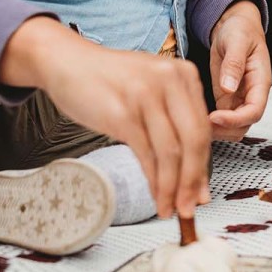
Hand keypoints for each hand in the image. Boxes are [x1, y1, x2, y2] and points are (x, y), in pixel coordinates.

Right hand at [0, 18, 211, 218]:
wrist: (66, 63)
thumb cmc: (108, 81)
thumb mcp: (150, 90)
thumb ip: (174, 122)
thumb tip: (193, 174)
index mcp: (184, 74)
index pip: (203, 129)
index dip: (204, 166)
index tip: (200, 193)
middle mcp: (170, 80)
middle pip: (194, 141)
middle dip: (193, 182)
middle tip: (189, 208)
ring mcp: (146, 96)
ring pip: (171, 152)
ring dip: (172, 187)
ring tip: (169, 208)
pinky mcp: (122, 112)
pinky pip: (146, 154)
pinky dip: (153, 180)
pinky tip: (154, 194)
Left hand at [206, 0, 271, 141]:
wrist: (234, 25)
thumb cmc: (241, 30)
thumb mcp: (237, 40)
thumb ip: (234, 63)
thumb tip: (229, 87)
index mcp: (260, 82)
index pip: (254, 111)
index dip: (236, 119)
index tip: (215, 117)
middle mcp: (251, 94)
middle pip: (244, 125)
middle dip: (224, 130)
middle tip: (199, 123)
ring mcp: (238, 99)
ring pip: (232, 127)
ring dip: (216, 130)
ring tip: (194, 121)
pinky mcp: (225, 99)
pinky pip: (221, 119)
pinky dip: (208, 122)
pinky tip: (193, 115)